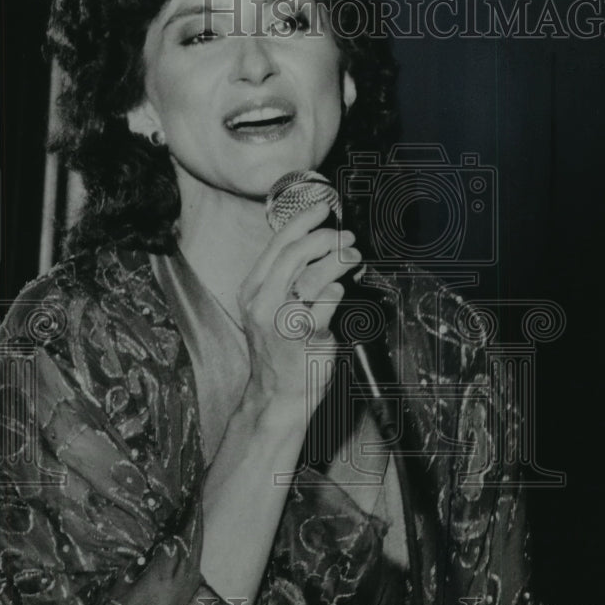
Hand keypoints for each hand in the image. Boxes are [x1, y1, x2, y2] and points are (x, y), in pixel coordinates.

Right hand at [236, 201, 360, 417]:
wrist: (276, 396)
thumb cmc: (278, 352)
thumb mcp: (268, 310)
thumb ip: (284, 280)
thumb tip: (315, 246)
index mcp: (252, 291)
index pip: (276, 245)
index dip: (301, 222)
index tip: (321, 208)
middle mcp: (263, 303)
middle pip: (294, 254)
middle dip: (324, 238)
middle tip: (344, 236)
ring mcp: (284, 321)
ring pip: (313, 275)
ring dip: (338, 260)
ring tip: (352, 257)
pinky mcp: (306, 337)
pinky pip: (328, 302)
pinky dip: (337, 291)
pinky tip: (341, 291)